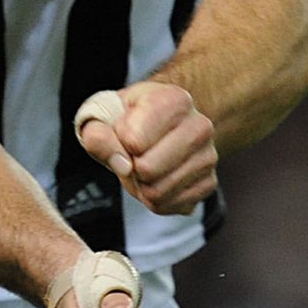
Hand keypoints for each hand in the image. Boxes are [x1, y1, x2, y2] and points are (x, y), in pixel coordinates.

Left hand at [75, 82, 218, 214]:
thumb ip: (98, 136)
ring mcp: (209, 157)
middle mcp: (200, 127)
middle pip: (148, 170)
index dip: (119, 142)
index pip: (133, 141)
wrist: (159, 123)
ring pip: (158, 192)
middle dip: (131, 168)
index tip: (125, 131)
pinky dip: (155, 199)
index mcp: (175, 100)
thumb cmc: (129, 117)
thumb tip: (122, 165)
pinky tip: (157, 178)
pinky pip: (169, 206)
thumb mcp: (103, 115)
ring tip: (145, 165)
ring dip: (141, 186)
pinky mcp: (209, 183)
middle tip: (133, 155)